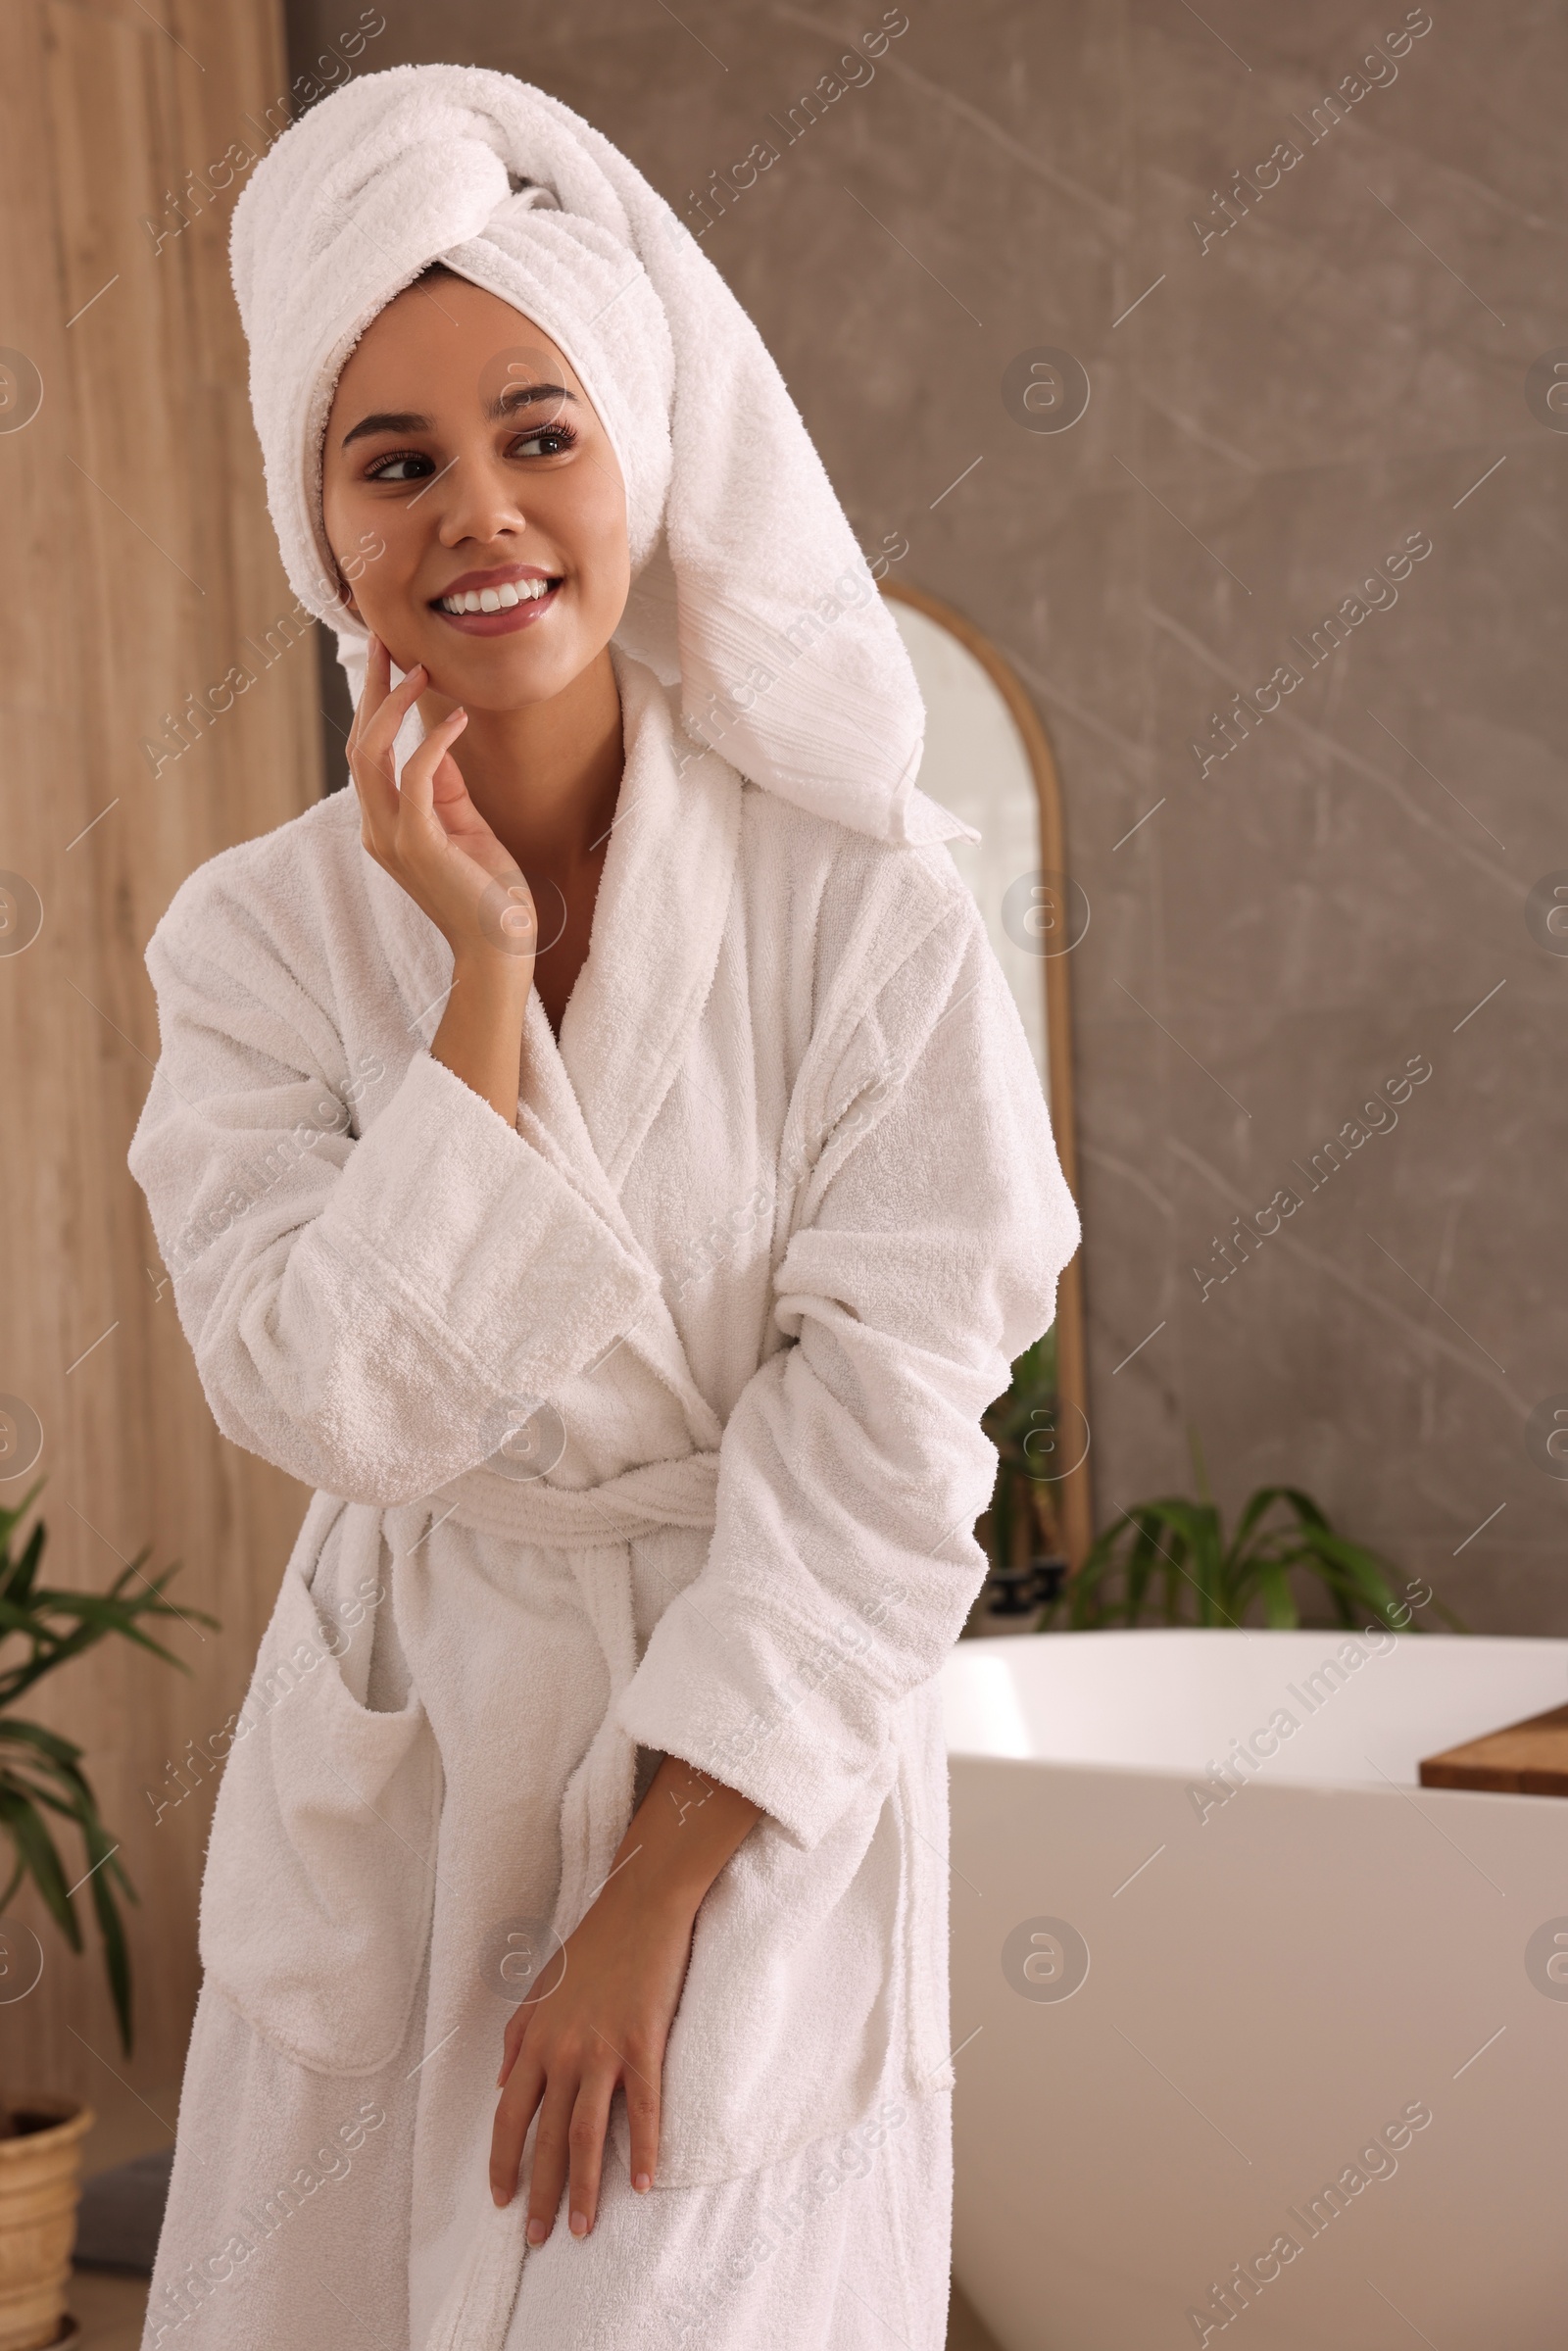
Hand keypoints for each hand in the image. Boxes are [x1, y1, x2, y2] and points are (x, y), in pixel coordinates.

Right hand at [348, 635, 534, 1119]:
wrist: (500, 950)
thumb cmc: (490, 894)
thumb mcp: (466, 828)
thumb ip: (446, 787)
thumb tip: (436, 737)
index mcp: (384, 824)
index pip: (368, 751)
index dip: (376, 702)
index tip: (391, 658)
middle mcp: (376, 828)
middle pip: (358, 742)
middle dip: (372, 689)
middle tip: (387, 639)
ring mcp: (392, 837)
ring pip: (370, 755)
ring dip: (393, 707)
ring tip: (421, 670)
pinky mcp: (419, 844)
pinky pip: (415, 778)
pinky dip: (431, 741)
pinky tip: (456, 716)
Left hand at [489, 1756, 760, 2239]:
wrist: (639, 1906)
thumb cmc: (592, 1945)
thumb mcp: (540, 1987)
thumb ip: (517, 2036)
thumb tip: (502, 2084)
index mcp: (535, 2040)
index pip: (508, 2116)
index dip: (502, 2162)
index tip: (502, 2200)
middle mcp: (562, 2050)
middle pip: (545, 2136)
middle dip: (539, 2193)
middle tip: (538, 2239)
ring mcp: (602, 2048)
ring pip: (586, 2134)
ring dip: (583, 2188)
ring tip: (582, 2229)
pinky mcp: (642, 2042)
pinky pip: (641, 2107)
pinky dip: (644, 2150)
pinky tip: (646, 2184)